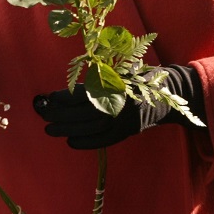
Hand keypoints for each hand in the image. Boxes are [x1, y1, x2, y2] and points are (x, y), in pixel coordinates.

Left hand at [33, 83, 168, 149]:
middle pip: (84, 113)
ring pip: (90, 128)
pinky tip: (70, 142)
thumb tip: (66, 92)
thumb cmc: (139, 77)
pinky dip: (86, 142)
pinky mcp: (128, 132)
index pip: (85, 94)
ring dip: (67, 130)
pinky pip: (104, 141)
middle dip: (60, 115)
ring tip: (50, 129)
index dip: (64, 97)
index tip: (49, 98)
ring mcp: (124, 120)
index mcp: (116, 85)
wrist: (170, 93)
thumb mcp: (120, 71)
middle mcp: (120, 104)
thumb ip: (98, 80)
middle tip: (43, 115)